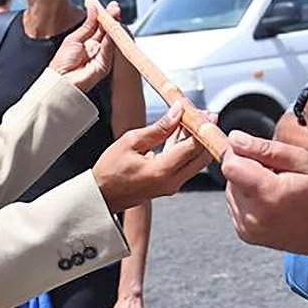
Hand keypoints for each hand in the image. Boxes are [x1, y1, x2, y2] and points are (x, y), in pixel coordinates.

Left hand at [48, 2, 119, 92]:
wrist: (60, 81)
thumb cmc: (62, 62)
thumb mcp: (75, 37)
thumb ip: (87, 24)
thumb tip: (93, 8)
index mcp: (88, 42)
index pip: (100, 26)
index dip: (104, 16)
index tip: (109, 6)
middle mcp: (97, 48)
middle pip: (107, 31)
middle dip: (112, 19)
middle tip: (115, 7)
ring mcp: (102, 56)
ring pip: (110, 39)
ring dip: (113, 26)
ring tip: (114, 13)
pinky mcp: (104, 65)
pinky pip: (109, 50)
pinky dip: (111, 39)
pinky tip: (111, 28)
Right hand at [94, 104, 208, 211]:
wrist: (100, 196)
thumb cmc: (109, 170)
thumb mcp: (131, 141)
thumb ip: (158, 128)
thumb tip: (178, 112)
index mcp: (161, 171)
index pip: (192, 147)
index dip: (202, 129)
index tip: (207, 113)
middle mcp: (171, 182)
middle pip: (201, 157)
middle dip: (206, 135)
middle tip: (205, 116)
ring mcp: (172, 186)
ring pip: (195, 161)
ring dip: (197, 141)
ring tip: (193, 120)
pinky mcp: (169, 186)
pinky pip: (185, 166)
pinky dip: (186, 149)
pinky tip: (181, 133)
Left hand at [219, 131, 307, 254]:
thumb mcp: (302, 161)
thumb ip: (267, 148)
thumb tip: (235, 139)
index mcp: (268, 194)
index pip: (230, 164)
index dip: (242, 152)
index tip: (262, 155)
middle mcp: (253, 215)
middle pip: (230, 176)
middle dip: (248, 167)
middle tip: (276, 174)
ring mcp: (247, 227)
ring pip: (231, 189)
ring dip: (248, 183)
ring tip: (275, 188)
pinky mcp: (244, 232)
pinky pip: (235, 204)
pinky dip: (249, 198)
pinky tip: (270, 201)